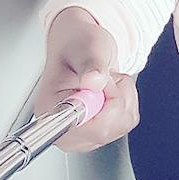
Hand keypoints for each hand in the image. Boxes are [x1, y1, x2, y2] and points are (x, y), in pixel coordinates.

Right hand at [33, 6, 139, 152]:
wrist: (81, 46)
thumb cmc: (77, 45)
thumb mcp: (87, 48)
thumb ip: (91, 64)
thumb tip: (94, 81)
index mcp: (51, 110)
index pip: (85, 130)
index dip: (104, 107)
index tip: (101, 84)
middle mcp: (63, 128)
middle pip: (106, 131)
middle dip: (116, 98)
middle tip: (104, 78)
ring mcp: (81, 134)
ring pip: (120, 126)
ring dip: (123, 97)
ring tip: (106, 81)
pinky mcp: (97, 132)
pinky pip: (126, 123)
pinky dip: (127, 102)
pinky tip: (110, 89)